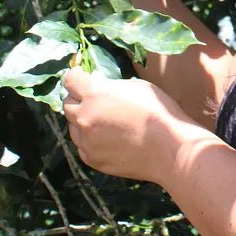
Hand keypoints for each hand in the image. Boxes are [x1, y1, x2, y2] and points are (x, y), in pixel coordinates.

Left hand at [62, 68, 189, 183]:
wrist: (168, 148)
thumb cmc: (157, 111)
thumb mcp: (136, 86)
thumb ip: (112, 85)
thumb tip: (98, 85)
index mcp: (95, 94)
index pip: (70, 80)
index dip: (76, 76)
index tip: (82, 76)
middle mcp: (84, 117)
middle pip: (67, 104)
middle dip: (78, 98)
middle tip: (96, 99)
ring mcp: (85, 141)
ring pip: (73, 126)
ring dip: (83, 119)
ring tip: (105, 120)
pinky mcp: (90, 159)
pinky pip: (82, 144)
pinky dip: (90, 138)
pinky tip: (109, 137)